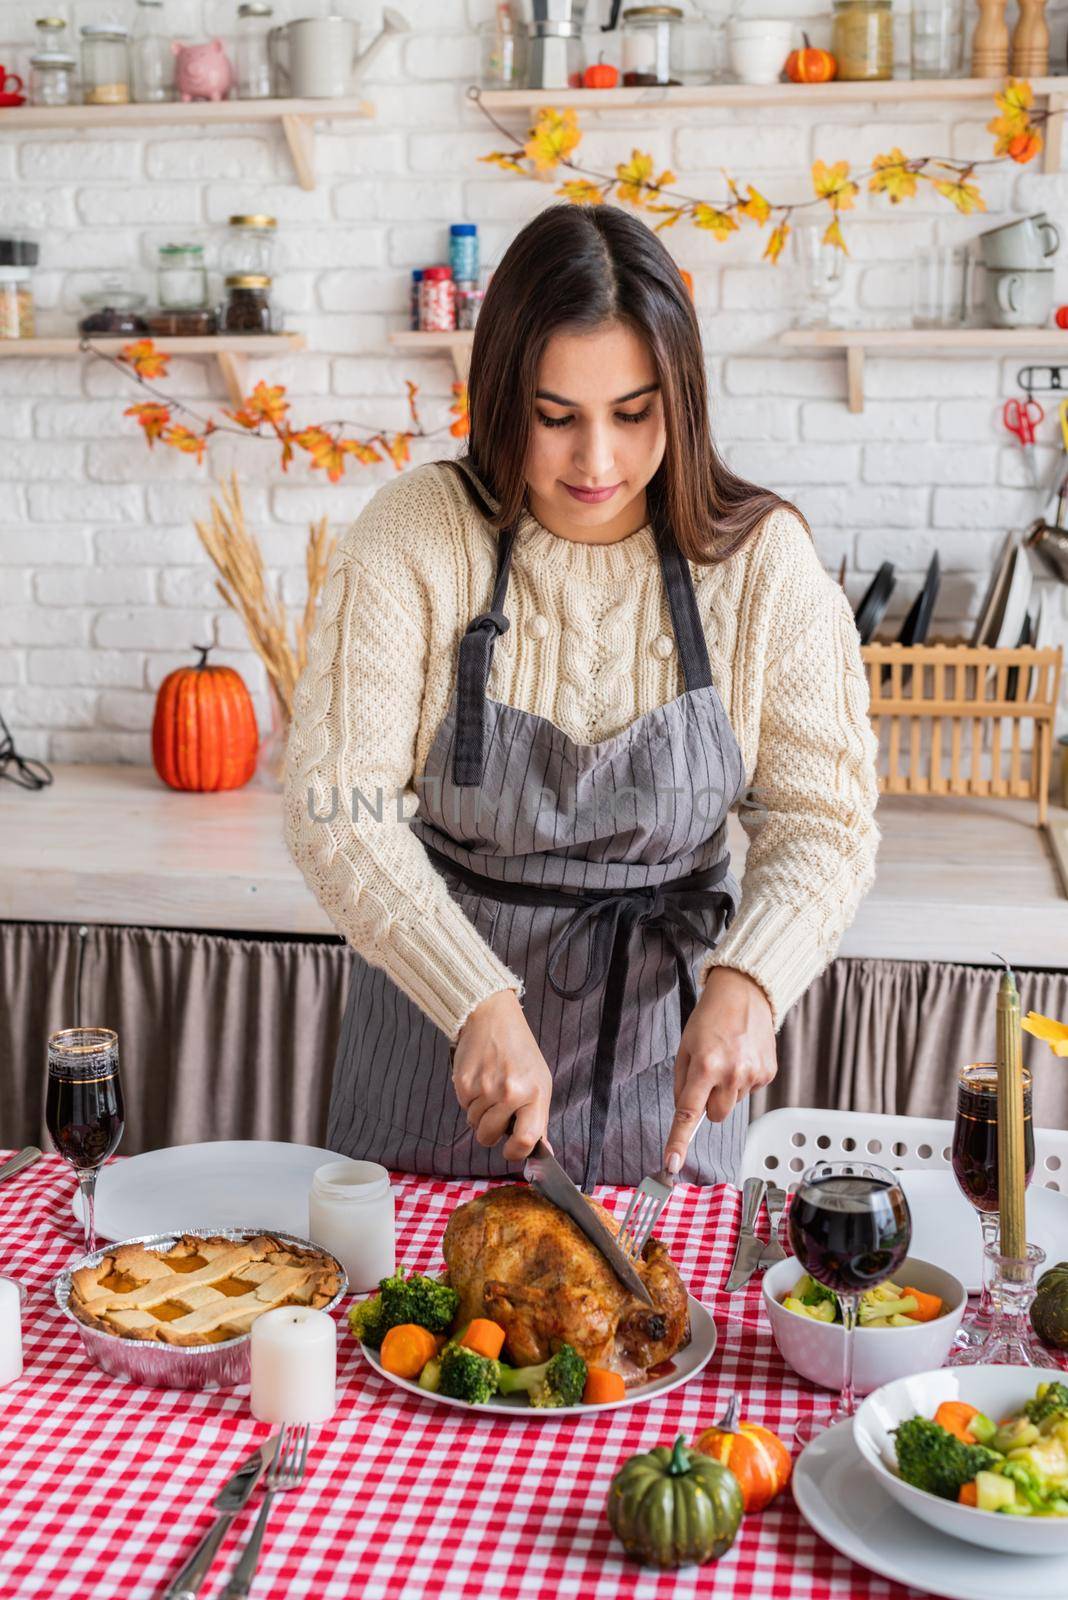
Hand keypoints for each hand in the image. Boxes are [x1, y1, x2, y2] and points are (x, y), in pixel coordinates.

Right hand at [451, 989, 551, 1161]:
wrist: (493, 1017)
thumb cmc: (520, 1051)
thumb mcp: (540, 1082)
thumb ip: (539, 1119)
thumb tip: (544, 1151)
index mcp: (535, 1094)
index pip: (526, 1140)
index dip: (515, 1152)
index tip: (510, 1149)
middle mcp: (510, 1093)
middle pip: (489, 1137)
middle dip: (491, 1131)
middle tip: (497, 1111)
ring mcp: (485, 1088)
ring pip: (473, 1124)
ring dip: (479, 1113)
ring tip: (489, 1088)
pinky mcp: (463, 1082)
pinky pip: (463, 1107)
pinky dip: (469, 1099)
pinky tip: (478, 1079)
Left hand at [663, 967, 776, 1175]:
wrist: (744, 994)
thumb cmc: (709, 1019)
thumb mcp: (685, 1047)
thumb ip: (682, 1083)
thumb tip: (685, 1113)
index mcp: (705, 1066)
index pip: (688, 1113)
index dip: (678, 1141)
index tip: (671, 1165)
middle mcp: (731, 1073)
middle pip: (715, 1116)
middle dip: (708, 1103)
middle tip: (708, 1074)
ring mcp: (753, 1074)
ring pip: (732, 1104)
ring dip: (726, 1090)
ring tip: (728, 1058)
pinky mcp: (768, 1073)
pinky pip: (749, 1092)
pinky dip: (743, 1080)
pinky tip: (742, 1057)